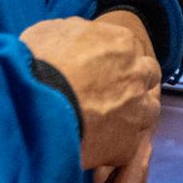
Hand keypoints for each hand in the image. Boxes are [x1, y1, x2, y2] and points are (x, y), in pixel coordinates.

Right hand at [21, 15, 161, 170]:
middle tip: (110, 96)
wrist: (33, 106)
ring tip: (107, 125)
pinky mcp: (127, 143)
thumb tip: (76, 37)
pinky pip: (130, 147)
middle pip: (148, 76)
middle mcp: (137, 73)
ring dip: (133, 116)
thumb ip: (73, 32)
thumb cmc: (37, 64)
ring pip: (149, 111)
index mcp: (122, 42)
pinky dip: (116, 148)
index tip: (103, 72)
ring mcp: (137, 109)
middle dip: (134, 84)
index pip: (130, 50)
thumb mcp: (49, 32)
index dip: (117, 62)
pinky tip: (98, 150)